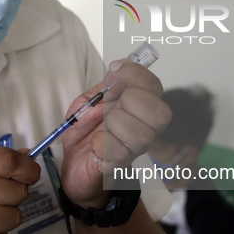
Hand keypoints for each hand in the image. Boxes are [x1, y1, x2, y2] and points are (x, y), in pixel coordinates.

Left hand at [60, 60, 171, 208]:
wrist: (72, 165)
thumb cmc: (85, 132)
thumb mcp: (89, 101)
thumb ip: (105, 86)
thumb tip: (118, 67)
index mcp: (138, 107)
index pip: (154, 87)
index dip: (137, 75)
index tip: (116, 71)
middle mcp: (143, 128)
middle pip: (161, 113)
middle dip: (130, 103)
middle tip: (111, 107)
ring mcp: (133, 149)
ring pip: (143, 135)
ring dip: (115, 125)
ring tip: (103, 128)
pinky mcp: (118, 166)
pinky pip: (118, 152)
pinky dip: (100, 144)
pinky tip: (95, 145)